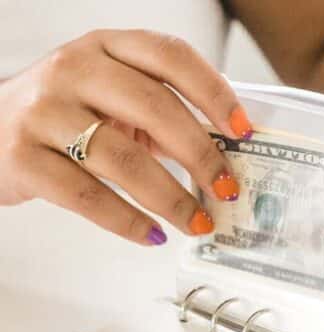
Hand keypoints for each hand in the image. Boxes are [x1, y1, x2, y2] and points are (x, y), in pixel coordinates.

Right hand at [0, 30, 252, 244]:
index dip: (214, 93)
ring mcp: (44, 112)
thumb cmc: (67, 116)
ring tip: (199, 223)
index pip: (171, 56)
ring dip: (172, 198)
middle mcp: (74, 69)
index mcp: (106, 47)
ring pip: (123, 158)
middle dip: (201, 155)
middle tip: (227, 189)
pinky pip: (88, 196)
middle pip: (154, 108)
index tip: (244, 132)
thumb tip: (223, 160)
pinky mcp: (23, 157)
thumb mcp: (111, 97)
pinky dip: (129, 222)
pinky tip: (154, 236)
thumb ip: (160, 115)